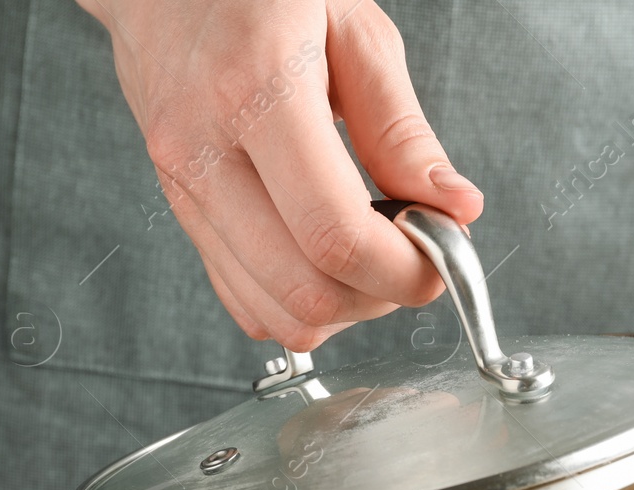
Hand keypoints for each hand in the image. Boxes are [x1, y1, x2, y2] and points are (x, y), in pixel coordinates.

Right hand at [78, 0, 482, 350]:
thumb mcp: (353, 31)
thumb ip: (403, 131)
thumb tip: (454, 208)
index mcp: (255, 93)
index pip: (336, 236)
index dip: (405, 269)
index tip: (442, 254)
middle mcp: (204, 151)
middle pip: (305, 292)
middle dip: (381, 296)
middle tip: (414, 254)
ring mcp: (182, 188)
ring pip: (274, 314)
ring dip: (343, 308)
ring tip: (372, 253)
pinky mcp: (179, 211)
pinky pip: (245, 302)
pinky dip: (300, 302)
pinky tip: (328, 257)